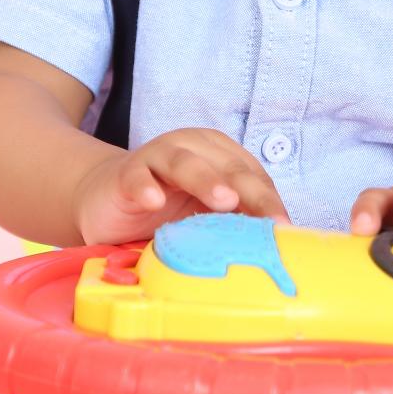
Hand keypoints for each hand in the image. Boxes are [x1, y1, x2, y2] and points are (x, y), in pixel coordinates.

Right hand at [72, 127, 290, 245]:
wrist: (107, 198)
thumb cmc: (167, 206)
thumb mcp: (205, 212)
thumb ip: (235, 219)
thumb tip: (275, 245)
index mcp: (220, 154)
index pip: (252, 176)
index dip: (269, 201)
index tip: (284, 229)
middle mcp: (193, 148)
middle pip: (227, 167)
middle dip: (250, 192)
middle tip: (267, 218)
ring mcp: (158, 157)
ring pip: (184, 163)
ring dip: (206, 180)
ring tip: (224, 201)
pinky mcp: (126, 173)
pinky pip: (137, 177)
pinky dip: (146, 187)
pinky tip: (153, 202)